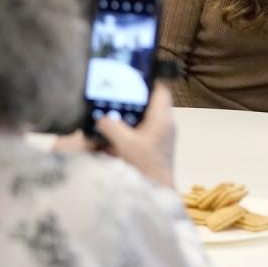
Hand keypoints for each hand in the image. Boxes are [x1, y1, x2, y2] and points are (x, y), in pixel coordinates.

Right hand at [52, 82, 176, 188]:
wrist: (157, 191)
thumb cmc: (146, 166)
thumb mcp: (125, 144)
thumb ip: (111, 127)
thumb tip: (100, 117)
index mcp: (163, 118)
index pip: (160, 89)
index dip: (148, 79)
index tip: (131, 74)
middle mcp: (167, 124)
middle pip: (154, 101)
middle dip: (136, 95)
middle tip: (117, 90)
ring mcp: (164, 135)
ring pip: (149, 114)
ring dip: (134, 111)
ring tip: (115, 107)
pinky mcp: (158, 145)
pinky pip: (146, 127)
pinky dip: (134, 124)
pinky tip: (118, 128)